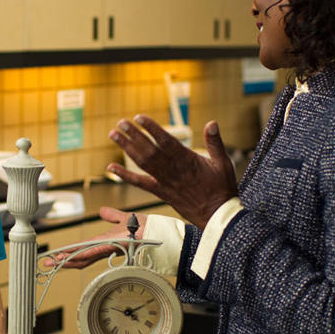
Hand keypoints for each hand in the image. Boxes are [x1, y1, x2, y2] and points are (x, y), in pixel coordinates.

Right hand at [44, 207, 146, 269]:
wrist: (155, 230)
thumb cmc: (144, 226)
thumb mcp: (124, 218)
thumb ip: (112, 215)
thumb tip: (101, 211)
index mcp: (104, 243)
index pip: (82, 250)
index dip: (69, 254)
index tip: (56, 255)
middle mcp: (104, 249)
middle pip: (80, 258)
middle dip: (63, 261)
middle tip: (47, 263)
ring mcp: (107, 249)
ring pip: (83, 258)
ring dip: (67, 260)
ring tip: (53, 262)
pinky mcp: (111, 247)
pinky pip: (92, 252)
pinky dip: (79, 255)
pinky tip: (69, 257)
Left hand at [109, 116, 237, 228]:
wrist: (217, 216)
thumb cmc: (222, 189)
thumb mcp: (223, 163)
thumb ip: (215, 142)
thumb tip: (212, 122)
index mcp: (188, 160)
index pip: (166, 141)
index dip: (151, 128)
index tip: (139, 117)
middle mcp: (173, 171)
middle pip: (149, 150)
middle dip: (134, 135)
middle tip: (121, 122)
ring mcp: (165, 182)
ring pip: (142, 163)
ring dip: (126, 148)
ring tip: (114, 135)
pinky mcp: (160, 193)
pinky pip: (140, 183)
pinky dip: (124, 175)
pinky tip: (111, 168)